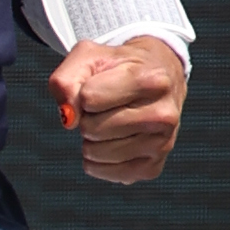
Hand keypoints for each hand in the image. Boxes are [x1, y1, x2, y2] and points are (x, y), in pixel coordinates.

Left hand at [50, 36, 186, 182]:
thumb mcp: (90, 57)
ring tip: (112, 121)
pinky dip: (97, 159)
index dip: (84, 93)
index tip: (100, 86)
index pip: (88, 98)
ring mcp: (161, 144)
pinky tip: (114, 141)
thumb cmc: (119, 68)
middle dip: (88, 117)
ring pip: (95, 152)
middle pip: (91, 128)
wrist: (161, 80)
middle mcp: (163, 115)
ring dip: (92, 138)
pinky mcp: (152, 168)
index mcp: (151, 80)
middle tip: (107, 106)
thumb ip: (66, 80)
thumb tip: (68, 118)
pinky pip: (103, 171)